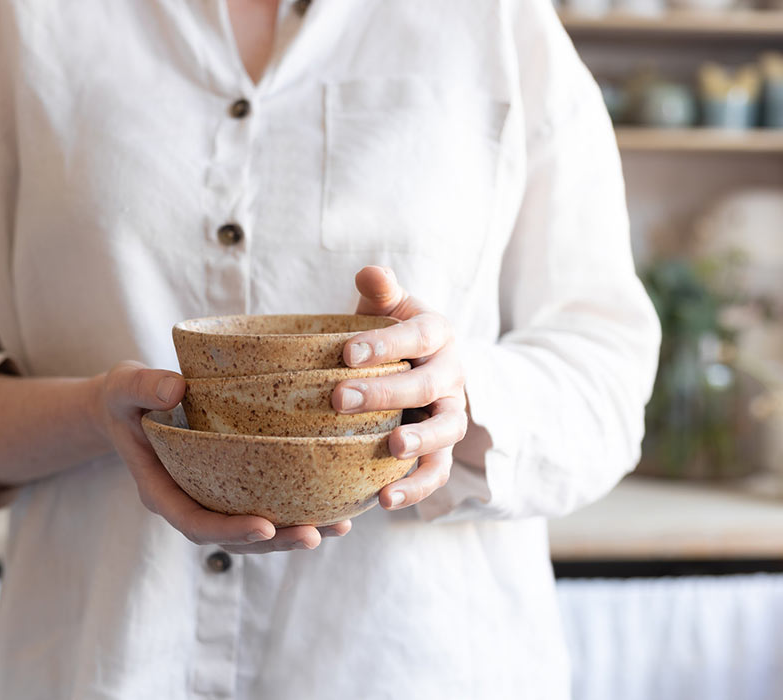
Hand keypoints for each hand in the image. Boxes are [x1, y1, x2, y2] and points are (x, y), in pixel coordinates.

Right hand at [93, 361, 351, 552]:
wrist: (128, 407)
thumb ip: (144, 386)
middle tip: (314, 534)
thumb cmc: (126, 399)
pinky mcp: (231, 488)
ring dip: (294, 532)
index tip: (264, 526)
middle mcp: (189, 503)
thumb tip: (177, 388)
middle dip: (274, 541)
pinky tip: (336, 504)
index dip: (228, 531)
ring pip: (254, 530)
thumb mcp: (124, 386)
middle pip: (233, 538)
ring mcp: (212, 499)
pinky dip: (298, 509)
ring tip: (338, 527)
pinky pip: (265, 506)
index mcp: (160, 491)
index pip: (194, 523)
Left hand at [332, 266, 467, 510]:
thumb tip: (371, 272)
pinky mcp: (441, 450)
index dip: (386, 343)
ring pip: (445, 432)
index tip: (346, 353)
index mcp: (438, 334)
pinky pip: (437, 471)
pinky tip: (386, 499)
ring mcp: (450, 414)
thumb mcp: (386, 307)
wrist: (413, 367)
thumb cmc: (389, 333)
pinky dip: (417, 487)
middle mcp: (452, 375)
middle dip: (386, 393)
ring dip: (420, 443)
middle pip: (427, 386)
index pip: (418, 336)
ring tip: (391, 449)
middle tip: (340, 400)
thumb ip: (380, 291)